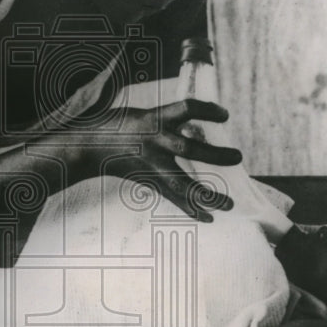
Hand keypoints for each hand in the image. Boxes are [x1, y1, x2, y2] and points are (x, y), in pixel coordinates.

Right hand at [58, 98, 243, 221]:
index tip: (225, 114)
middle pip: (190, 150)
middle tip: (238, 157)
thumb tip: (194, 130)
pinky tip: (207, 217)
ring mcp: (151, 163)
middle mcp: (154, 141)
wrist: (88, 146)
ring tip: (229, 204)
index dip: (207, 110)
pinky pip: (172, 197)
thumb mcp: (142, 116)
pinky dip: (190, 208)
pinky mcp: (148, 178)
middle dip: (216, 155)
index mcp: (154, 119)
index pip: (187, 109)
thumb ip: (167, 123)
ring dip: (207, 195)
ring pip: (182, 183)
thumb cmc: (116, 127)